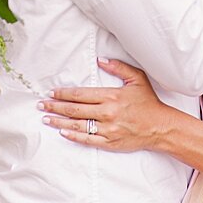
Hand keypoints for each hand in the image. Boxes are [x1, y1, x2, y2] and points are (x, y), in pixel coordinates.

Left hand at [38, 60, 173, 151]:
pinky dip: (73, 136)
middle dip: (55, 106)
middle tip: (41, 105)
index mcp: (111, 96)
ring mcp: (108, 129)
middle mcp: (107, 113)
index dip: (63, 93)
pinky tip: (62, 132)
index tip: (51, 92)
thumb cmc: (148, 102)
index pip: (80, 94)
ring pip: (78, 125)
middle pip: (75, 109)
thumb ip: (118, 67)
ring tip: (46, 119)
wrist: (161, 127)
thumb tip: (100, 60)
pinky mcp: (111, 142)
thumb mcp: (137, 79)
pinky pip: (88, 140)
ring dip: (59, 122)